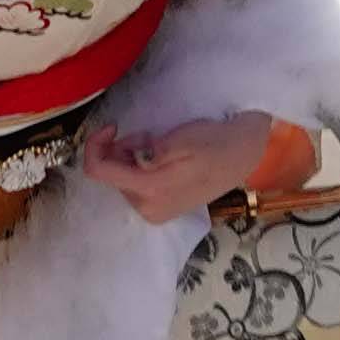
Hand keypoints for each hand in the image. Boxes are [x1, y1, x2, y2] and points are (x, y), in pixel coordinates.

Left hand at [83, 110, 285, 224]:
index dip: (95, 145)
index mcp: (149, 190)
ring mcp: (153, 212)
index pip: (98, 171)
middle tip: (150, 136)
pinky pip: (136, 185)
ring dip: (132, 157)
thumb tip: (129, 157)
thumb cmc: (214, 142)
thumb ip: (145, 149)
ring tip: (160, 146)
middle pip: (111, 174)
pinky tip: (163, 159)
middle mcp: (146, 208)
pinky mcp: (160, 210)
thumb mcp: (179, 138)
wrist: (245, 155)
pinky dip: (140, 168)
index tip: (112, 127)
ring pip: (122, 178)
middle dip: (121, 150)